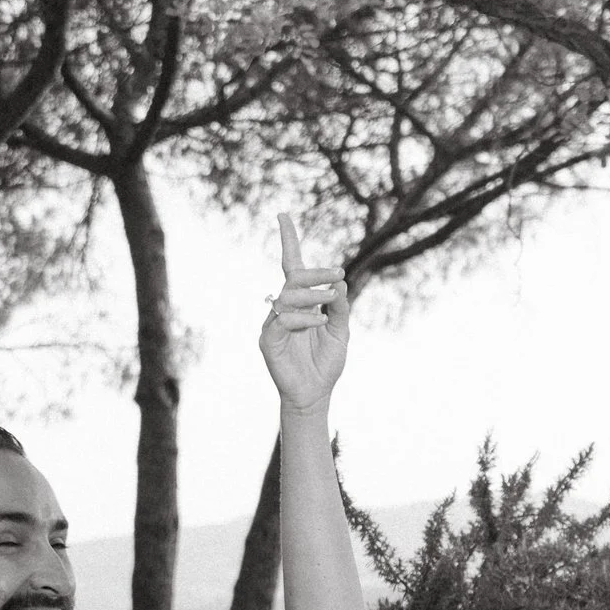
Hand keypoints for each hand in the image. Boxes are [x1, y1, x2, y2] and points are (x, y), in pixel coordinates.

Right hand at [259, 213, 349, 412]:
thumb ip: (340, 307)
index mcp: (301, 302)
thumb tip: (340, 281)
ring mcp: (274, 322)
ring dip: (313, 294)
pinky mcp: (268, 339)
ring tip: (333, 299)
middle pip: (292, 277)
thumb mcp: (341, 331)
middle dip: (315, 272)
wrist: (315, 394)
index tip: (283, 215)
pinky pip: (283, 319)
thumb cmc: (325, 363)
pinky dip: (304, 318)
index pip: (291, 266)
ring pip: (288, 295)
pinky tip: (319, 322)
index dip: (288, 241)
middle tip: (339, 272)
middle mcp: (284, 308)